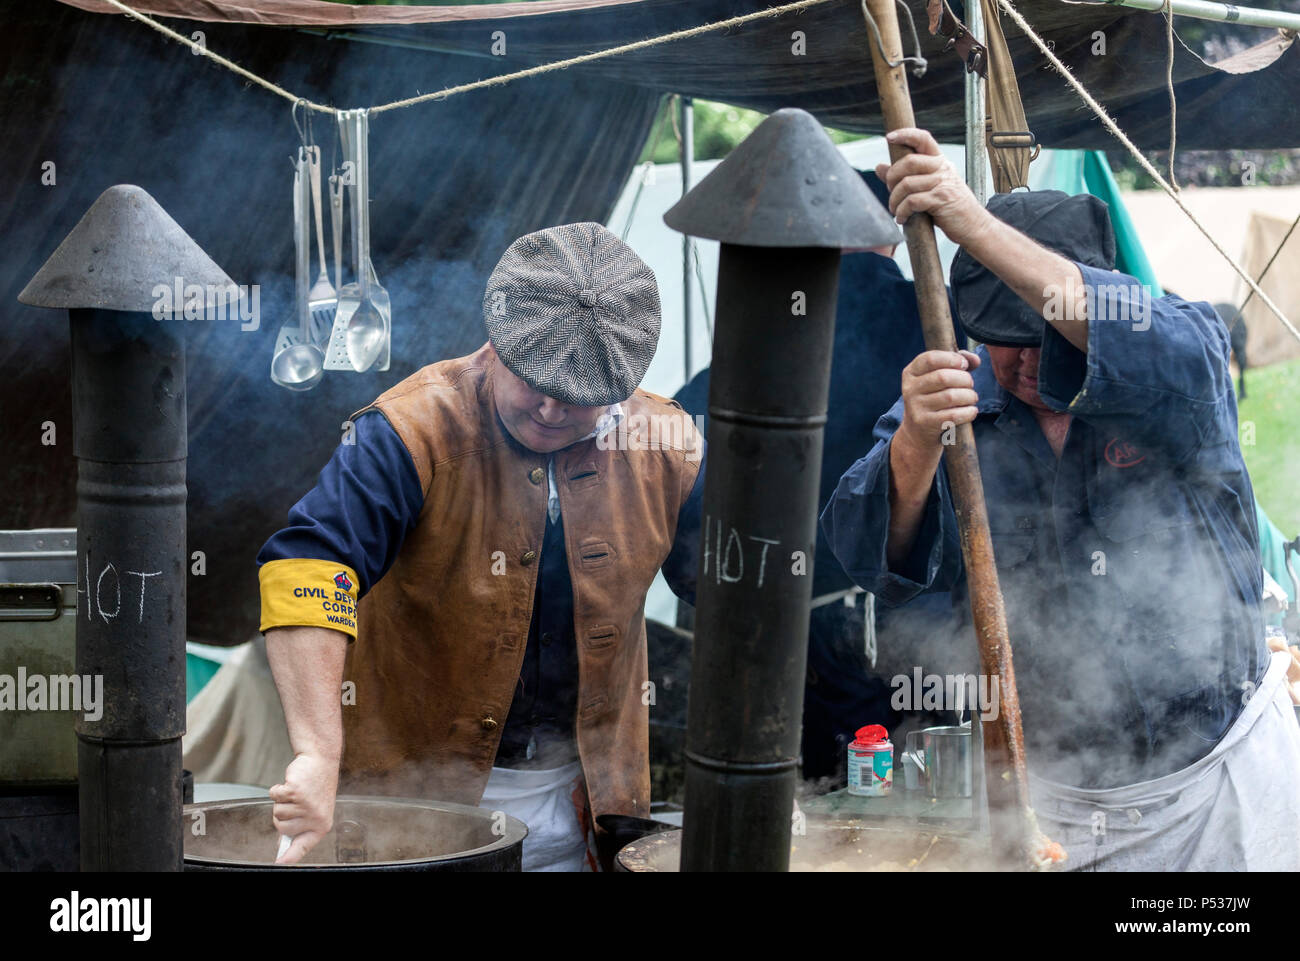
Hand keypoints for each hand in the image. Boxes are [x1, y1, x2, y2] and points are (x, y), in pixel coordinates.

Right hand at [269, 752, 338, 864]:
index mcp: (321, 826)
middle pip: (281, 828)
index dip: (290, 857)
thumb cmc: (316, 788)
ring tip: (296, 792)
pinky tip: (290, 784)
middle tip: (297, 802)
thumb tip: (282, 845)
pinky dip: (277, 790)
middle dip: (282, 815)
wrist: (321, 763)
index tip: (280, 864)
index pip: (303, 846)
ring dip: (281, 801)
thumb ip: (299, 828)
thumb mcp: (313, 811)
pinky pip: (274, 797)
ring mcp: (306, 806)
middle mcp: (315, 818)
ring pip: (277, 813)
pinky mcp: (296, 792)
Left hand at [875, 128, 992, 247]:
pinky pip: (912, 201)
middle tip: (890, 191)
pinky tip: (902, 219)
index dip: (906, 134)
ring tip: (895, 210)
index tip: (889, 137)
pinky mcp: (941, 200)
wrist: (973, 225)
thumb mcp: (928, 188)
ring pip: (906, 184)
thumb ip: (905, 176)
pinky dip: (902, 212)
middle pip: (909, 161)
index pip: (924, 139)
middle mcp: (942, 168)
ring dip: (894, 200)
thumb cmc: (949, 207)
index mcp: (939, 162)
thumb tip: (880, 166)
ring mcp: (942, 183)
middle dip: (892, 177)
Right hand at [897, 349, 981, 450]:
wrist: (918, 431)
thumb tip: (975, 360)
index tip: (964, 365)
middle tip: (970, 384)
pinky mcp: (925, 423)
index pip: (930, 359)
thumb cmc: (933, 397)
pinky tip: (971, 410)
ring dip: (969, 396)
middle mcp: (910, 389)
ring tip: (971, 398)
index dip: (952, 359)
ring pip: (951, 396)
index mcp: (911, 373)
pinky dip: (968, 412)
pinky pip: (953, 415)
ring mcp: (916, 407)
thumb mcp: (937, 377)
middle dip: (964, 379)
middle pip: (943, 377)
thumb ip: (956, 362)